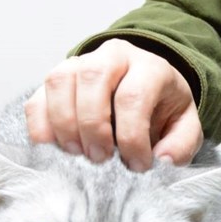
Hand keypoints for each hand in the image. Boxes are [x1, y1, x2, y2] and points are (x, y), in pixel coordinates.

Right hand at [25, 39, 202, 170]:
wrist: (143, 87)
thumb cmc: (160, 108)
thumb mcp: (184, 125)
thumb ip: (181, 143)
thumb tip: (163, 159)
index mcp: (149, 67)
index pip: (134, 96)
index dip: (132, 137)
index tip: (136, 165)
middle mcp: (113, 56)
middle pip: (93, 79)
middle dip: (93, 126)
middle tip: (101, 159)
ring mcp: (79, 63)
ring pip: (60, 82)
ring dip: (64, 124)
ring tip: (77, 154)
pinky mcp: (56, 81)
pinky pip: (37, 99)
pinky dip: (41, 127)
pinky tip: (56, 148)